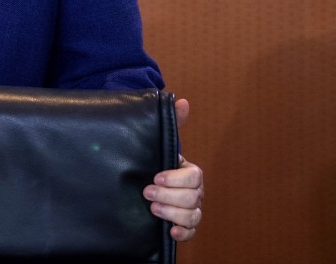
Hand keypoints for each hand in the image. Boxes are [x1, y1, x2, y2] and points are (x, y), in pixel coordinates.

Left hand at [143, 98, 203, 241]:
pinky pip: (190, 232)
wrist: (142, 181)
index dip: (175, 179)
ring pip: (193, 216)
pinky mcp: (182, 225)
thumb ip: (172, 123)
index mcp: (189, 172)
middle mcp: (193, 192)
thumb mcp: (160, 142)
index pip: (194, 176)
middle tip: (147, 192)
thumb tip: (183, 101)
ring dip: (173, 213)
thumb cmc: (154, 161)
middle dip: (169, 196)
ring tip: (153, 208)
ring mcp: (189, 209)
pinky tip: (170, 231)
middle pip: (193, 198)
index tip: (155, 177)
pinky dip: (183, 233)